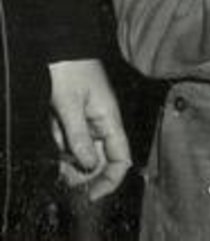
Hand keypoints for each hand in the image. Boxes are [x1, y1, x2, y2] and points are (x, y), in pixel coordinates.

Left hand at [48, 59, 131, 201]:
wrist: (61, 45)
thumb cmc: (70, 70)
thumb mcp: (70, 104)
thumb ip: (79, 136)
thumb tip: (88, 166)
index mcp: (110, 118)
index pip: (120, 157)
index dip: (110, 179)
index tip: (91, 195)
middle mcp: (103, 121)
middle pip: (101, 159)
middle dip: (84, 174)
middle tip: (65, 178)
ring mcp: (90, 118)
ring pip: (85, 151)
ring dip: (71, 160)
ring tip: (59, 158)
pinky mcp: (78, 115)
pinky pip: (73, 139)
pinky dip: (65, 146)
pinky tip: (57, 139)